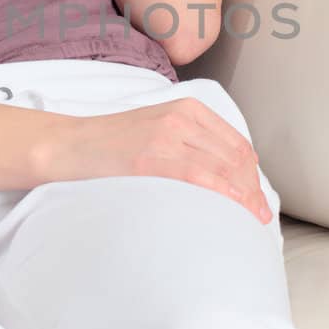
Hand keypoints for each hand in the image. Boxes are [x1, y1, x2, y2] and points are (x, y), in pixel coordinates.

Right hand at [35, 96, 273, 224]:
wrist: (68, 145)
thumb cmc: (109, 145)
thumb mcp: (157, 130)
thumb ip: (189, 142)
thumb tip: (222, 174)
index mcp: (187, 109)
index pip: (236, 143)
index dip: (253, 174)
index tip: (257, 198)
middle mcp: (182, 118)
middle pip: (235, 157)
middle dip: (253, 189)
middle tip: (260, 215)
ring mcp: (166, 136)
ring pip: (223, 167)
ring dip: (245, 196)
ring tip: (253, 219)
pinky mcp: (150, 157)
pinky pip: (200, 175)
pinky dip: (224, 193)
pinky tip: (235, 208)